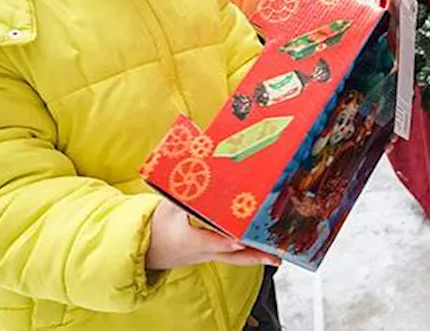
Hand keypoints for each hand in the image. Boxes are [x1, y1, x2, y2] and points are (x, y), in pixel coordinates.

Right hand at [145, 201, 278, 270]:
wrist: (151, 249)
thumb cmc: (160, 225)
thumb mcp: (167, 206)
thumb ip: (182, 190)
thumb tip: (195, 169)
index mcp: (190, 239)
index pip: (210, 241)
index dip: (225, 240)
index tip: (239, 239)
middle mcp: (203, 252)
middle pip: (231, 256)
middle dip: (252, 255)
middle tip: (272, 255)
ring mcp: (211, 256)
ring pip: (236, 260)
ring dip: (257, 258)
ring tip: (278, 257)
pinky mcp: (215, 255)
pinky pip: (235, 257)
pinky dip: (250, 254)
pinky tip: (267, 252)